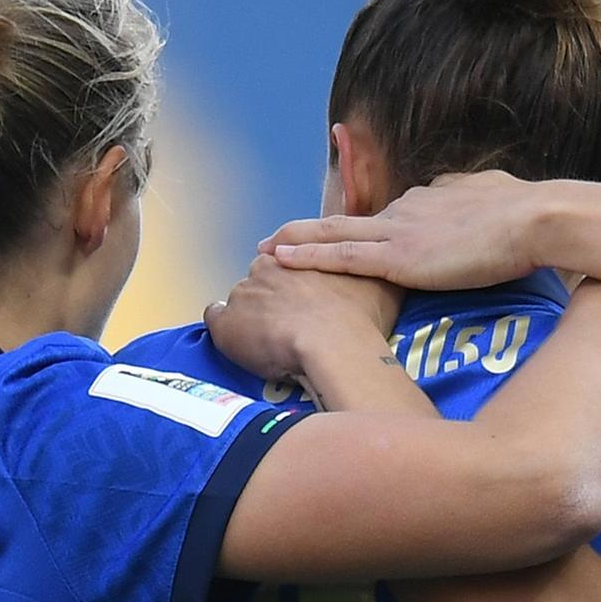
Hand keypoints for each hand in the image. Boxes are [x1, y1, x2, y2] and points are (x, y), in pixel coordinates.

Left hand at [203, 252, 401, 388]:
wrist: (335, 348)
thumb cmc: (361, 318)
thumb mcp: (384, 286)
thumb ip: (376, 272)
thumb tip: (381, 270)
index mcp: (301, 253)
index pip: (292, 259)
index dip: (300, 284)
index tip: (310, 303)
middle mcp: (269, 265)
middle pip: (265, 278)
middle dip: (275, 297)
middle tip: (294, 324)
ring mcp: (244, 293)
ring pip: (244, 300)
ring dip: (254, 315)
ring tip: (272, 341)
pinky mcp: (226, 323)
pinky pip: (216, 317)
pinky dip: (225, 328)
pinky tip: (240, 343)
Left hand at [263, 173, 546, 290]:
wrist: (535, 221)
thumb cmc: (529, 216)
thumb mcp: (497, 199)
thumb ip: (475, 200)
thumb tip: (476, 199)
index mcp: (430, 200)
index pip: (390, 217)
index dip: (365, 229)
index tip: (344, 237)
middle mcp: (405, 210)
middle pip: (350, 221)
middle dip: (311, 230)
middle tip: (277, 238)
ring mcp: (398, 232)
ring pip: (333, 234)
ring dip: (296, 242)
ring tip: (264, 249)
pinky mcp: (397, 258)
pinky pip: (339, 257)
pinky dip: (306, 257)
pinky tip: (278, 259)